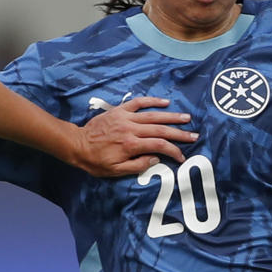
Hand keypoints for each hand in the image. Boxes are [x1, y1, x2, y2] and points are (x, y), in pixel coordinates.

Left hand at [72, 97, 197, 176]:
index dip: (173, 151)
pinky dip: (152, 101)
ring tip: (186, 118)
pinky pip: (138, 103)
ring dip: (171, 116)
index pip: (159, 146)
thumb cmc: (96, 161)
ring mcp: (125, 117)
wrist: (77, 145)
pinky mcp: (120, 111)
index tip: (181, 157)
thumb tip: (156, 159)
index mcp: (131, 145)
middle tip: (194, 135)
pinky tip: (165, 102)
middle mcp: (131, 129)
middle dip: (179, 133)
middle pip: (160, 129)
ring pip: (153, 115)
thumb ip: (137, 165)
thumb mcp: (115, 171)